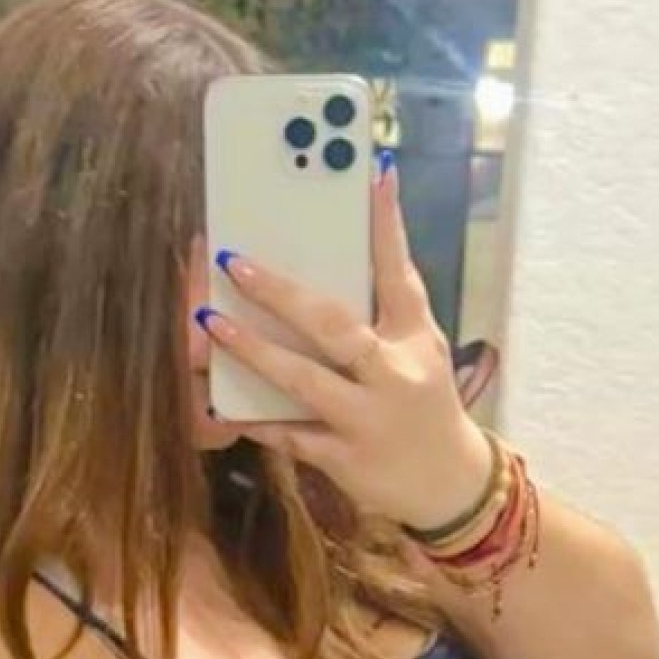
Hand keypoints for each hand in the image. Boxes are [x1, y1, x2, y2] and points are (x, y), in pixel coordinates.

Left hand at [197, 153, 493, 534]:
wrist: (447, 484)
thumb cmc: (423, 403)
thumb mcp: (421, 349)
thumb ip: (387, 304)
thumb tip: (350, 245)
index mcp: (415, 338)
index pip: (400, 273)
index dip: (387, 225)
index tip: (372, 174)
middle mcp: (394, 374)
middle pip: (335, 325)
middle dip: (281, 293)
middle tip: (234, 261)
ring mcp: (369, 419)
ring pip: (305, 381)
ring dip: (255, 351)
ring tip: (212, 322)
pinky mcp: (347, 459)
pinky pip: (293, 438)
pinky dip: (260, 421)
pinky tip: (224, 404)